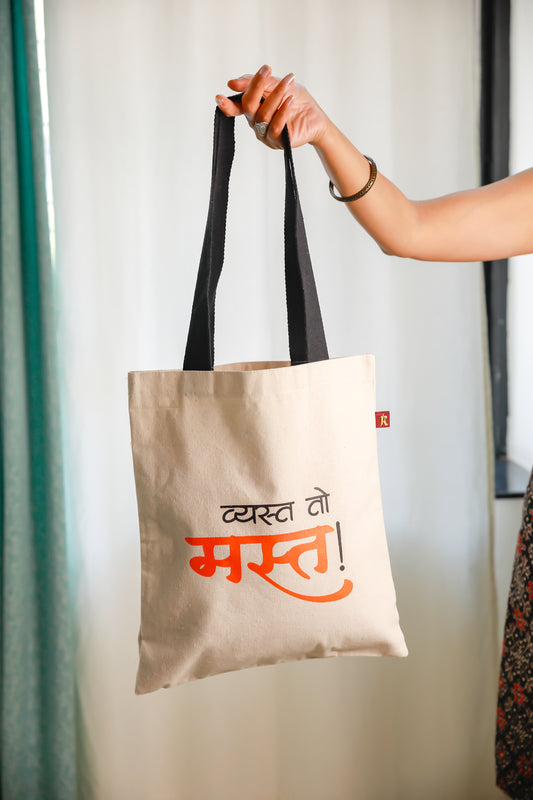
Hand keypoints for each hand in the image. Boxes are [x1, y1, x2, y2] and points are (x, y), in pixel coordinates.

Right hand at [215, 65, 329, 149]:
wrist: (316, 117)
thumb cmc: (297, 100)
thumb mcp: (277, 84)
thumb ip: (258, 83)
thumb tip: (232, 83)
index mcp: (253, 108)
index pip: (236, 107)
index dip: (226, 104)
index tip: (219, 97)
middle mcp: (255, 122)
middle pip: (248, 105)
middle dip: (256, 86)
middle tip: (267, 70)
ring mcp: (265, 133)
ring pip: (263, 114)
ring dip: (276, 95)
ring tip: (288, 82)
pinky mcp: (277, 141)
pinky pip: (275, 127)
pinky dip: (282, 112)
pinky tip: (290, 100)